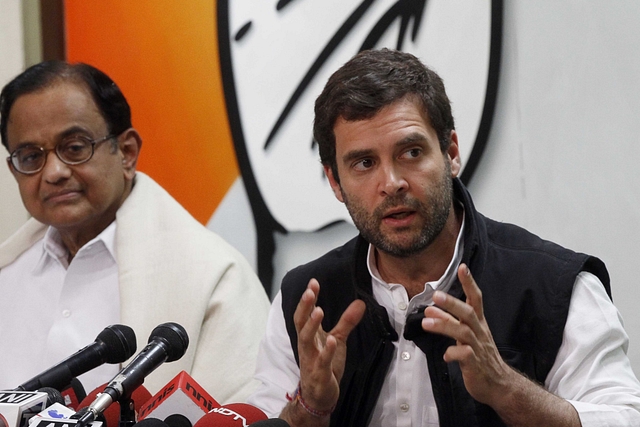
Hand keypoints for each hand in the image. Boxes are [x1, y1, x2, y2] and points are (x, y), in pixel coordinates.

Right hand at [293, 278, 365, 412]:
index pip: (305, 312)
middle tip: (309, 291)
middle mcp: (306, 345)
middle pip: (300, 323)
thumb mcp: (337, 339)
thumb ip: (346, 321)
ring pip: (306, 340)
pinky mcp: (319, 373)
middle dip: (304, 306)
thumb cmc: (324, 364)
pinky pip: (322, 361)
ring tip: (319, 311)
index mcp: (309, 335)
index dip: (308, 297)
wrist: (318, 395)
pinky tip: (332, 340)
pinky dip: (326, 350)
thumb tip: (360, 303)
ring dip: (311, 325)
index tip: (313, 282)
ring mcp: (311, 359)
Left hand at [421, 263, 512, 404]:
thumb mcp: (464, 335)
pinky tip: (445, 355)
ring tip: (426, 323)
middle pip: (468, 313)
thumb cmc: (479, 356)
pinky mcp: (475, 364)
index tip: (462, 267)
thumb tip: (430, 310)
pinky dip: (452, 353)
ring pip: (463, 332)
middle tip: (436, 295)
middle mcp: (479, 332)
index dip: (469, 283)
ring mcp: (478, 347)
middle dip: (452, 303)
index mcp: (478, 323)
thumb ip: (448, 322)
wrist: (499, 384)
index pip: (476, 299)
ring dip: (444, 325)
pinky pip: (464, 355)